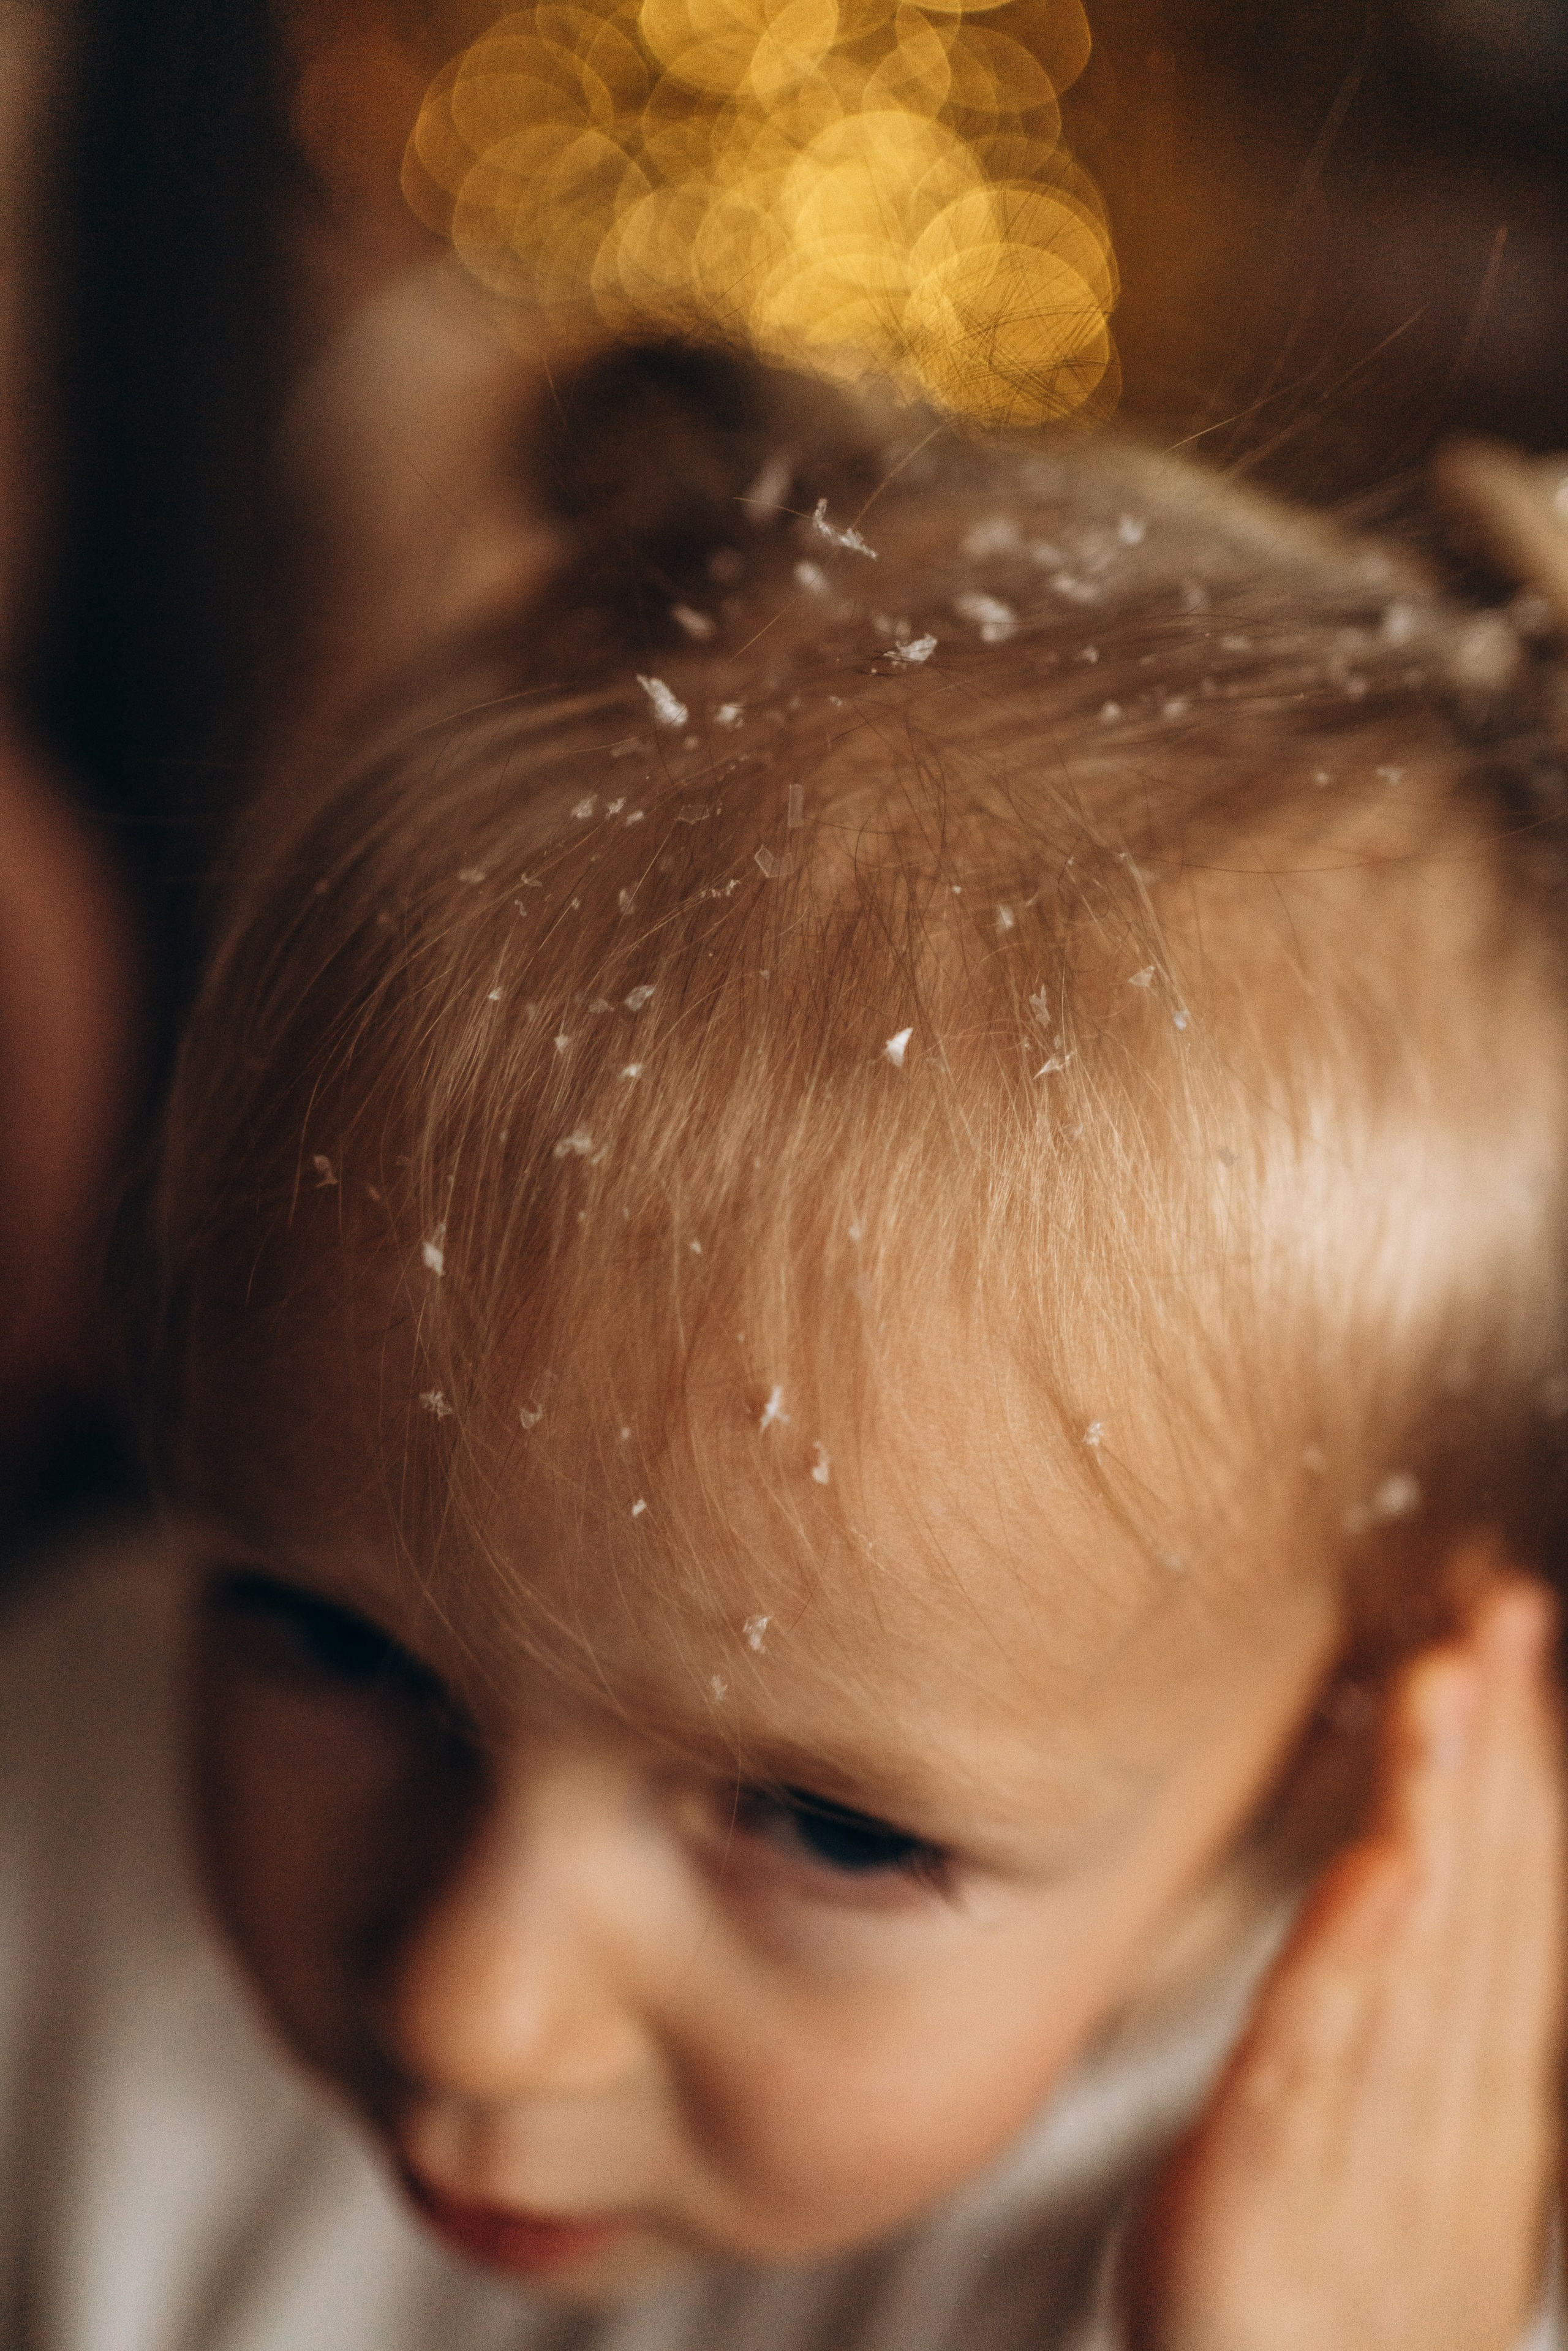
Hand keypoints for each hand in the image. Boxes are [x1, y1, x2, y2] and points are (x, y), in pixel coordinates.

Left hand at [1125, 1563, 1565, 2350]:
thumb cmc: (1326, 2283)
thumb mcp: (1393, 2133)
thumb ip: (1405, 2002)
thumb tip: (1417, 1860)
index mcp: (1474, 2079)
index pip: (1505, 1890)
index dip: (1518, 1760)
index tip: (1512, 1630)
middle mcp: (1447, 2097)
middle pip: (1483, 1895)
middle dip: (1498, 1748)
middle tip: (1500, 1604)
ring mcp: (1374, 2140)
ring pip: (1423, 1948)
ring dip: (1443, 1810)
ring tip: (1450, 1681)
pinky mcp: (1272, 2186)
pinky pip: (1323, 2059)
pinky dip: (1356, 1961)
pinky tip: (1381, 1868)